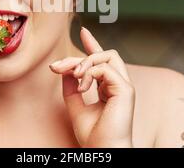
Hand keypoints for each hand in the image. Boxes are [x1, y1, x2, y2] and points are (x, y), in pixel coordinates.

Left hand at [49, 27, 134, 147]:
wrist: (102, 151)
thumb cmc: (93, 136)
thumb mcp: (75, 106)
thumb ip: (71, 88)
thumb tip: (65, 71)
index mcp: (109, 88)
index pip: (103, 60)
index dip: (92, 44)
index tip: (83, 31)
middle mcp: (118, 84)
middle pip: (103, 55)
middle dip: (79, 55)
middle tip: (57, 67)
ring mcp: (124, 86)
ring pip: (107, 56)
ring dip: (84, 62)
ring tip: (73, 77)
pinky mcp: (126, 89)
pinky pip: (106, 68)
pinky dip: (90, 73)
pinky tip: (82, 86)